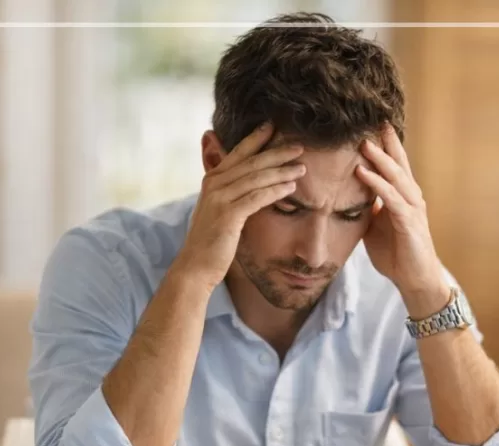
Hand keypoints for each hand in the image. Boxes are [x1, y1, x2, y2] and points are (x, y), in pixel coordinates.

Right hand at [176, 123, 304, 287]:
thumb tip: (249, 183)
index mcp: (212, 179)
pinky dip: (276, 191)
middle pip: (252, 162)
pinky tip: (291, 188)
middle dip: (277, 152)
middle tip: (299, 146)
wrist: (196, 266)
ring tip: (302, 168)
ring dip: (282, 171)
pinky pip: (257, 197)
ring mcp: (219, 198)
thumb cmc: (211, 240)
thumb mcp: (219, 210)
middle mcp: (214, 184)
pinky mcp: (228, 214)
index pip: (238, 152)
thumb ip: (231, 193)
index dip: (256, 138)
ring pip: (257, 178)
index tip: (274, 126)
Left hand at [356, 124, 449, 316]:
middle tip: (372, 119)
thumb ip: (369, 207)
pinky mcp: (408, 223)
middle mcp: (411, 197)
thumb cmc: (397, 253)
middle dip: (385, 141)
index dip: (385, 144)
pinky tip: (362, 173)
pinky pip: (391, 198)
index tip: (372, 124)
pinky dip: (376, 184)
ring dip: (379, 158)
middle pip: (399, 162)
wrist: (414, 279)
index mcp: (404, 196)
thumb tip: (352, 194)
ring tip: (364, 142)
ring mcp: (412, 208)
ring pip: (396, 176)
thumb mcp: (377, 225)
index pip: (395, 164)